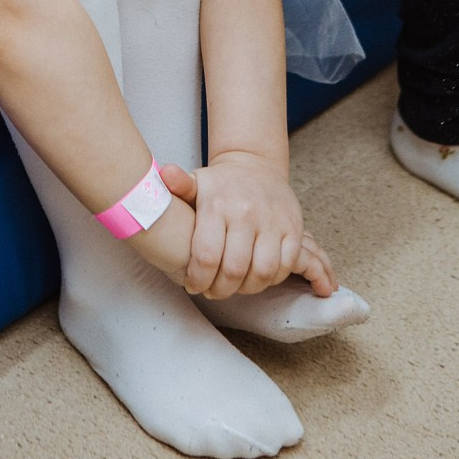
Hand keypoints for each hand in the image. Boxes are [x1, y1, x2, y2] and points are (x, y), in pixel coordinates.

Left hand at [159, 152, 330, 298]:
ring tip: (234, 287)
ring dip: (246, 289)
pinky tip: (255, 276)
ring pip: (263, 271)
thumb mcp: (196, 183)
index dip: (198, 280)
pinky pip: (285, 265)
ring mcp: (272, 220)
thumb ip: (179, 186)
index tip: (192, 286)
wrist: (256, 167)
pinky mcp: (293, 228)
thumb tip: (165, 174)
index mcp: (217, 204)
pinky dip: (271, 279)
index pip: (207, 256)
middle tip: (212, 292)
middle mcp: (246, 212)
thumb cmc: (219, 185)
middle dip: (220, 290)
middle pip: (234, 269)